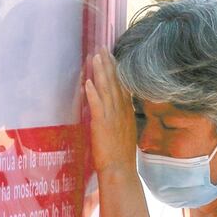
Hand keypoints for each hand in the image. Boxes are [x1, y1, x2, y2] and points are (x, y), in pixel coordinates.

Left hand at [84, 49, 137, 175]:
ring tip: (96, 57)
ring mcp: (112, 115)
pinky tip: (89, 81)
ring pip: (106, 89)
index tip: (112, 55)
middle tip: (102, 48)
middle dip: (108, 64)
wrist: (120, 168)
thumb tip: (118, 107)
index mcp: (127, 111)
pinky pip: (97, 105)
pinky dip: (93, 92)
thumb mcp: (127, 130)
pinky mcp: (102, 123)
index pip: (122, 85)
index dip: (117, 69)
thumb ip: (122, 116)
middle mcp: (121, 109)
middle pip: (115, 82)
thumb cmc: (122, 153)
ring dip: (101, 72)